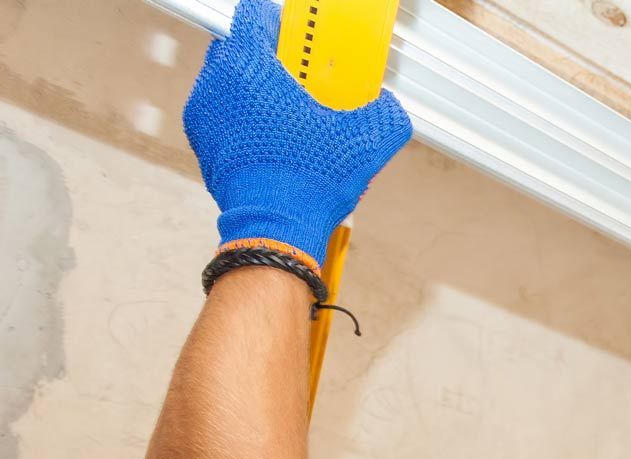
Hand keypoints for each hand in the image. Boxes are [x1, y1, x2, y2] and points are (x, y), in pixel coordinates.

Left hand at [183, 0, 411, 267]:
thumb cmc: (308, 180)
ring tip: (286, 111)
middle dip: (265, 55)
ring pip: (226, 80)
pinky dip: (242, 117)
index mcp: (250, 65)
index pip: (253, 14)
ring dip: (253, 87)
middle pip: (238, 46)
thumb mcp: (365, 142)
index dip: (277, 19)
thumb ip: (385, 113)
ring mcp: (204, 112)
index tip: (295, 32)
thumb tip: (390, 106)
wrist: (275, 226)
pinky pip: (222, 114)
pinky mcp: (202, 142)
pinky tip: (272, 138)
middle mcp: (217, 81)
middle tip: (296, 75)